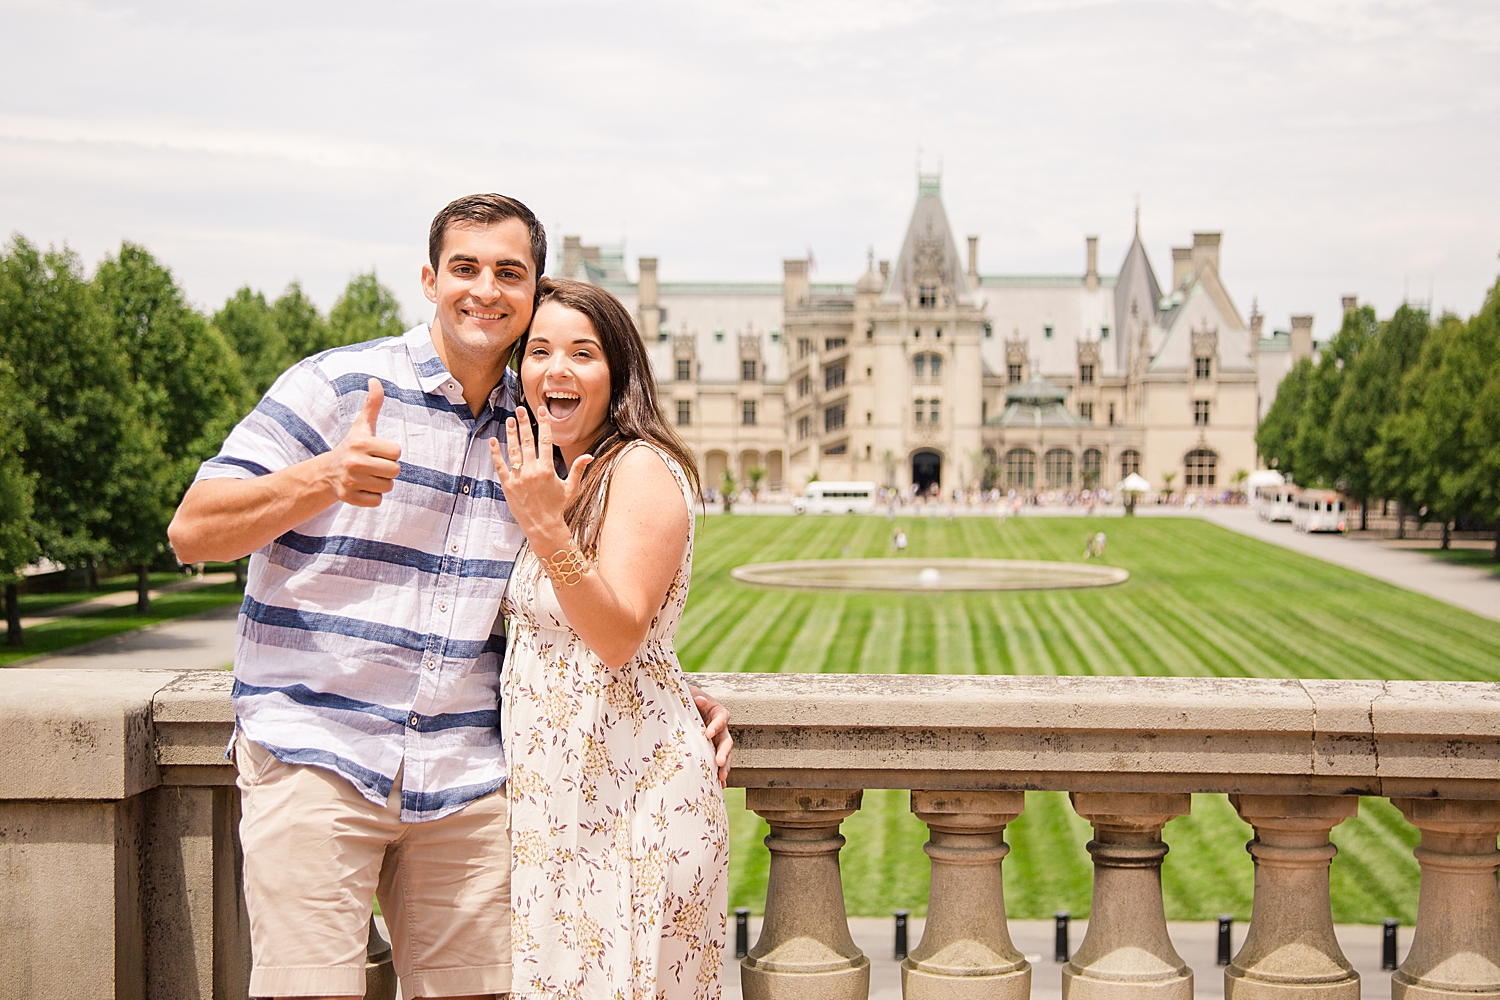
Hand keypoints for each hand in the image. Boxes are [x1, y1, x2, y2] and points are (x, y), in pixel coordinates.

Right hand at [326, 378, 401, 506]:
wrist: (328, 472)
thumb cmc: (352, 446)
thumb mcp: (362, 425)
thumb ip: (372, 404)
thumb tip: (375, 380)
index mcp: (361, 443)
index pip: (397, 452)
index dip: (390, 452)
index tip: (376, 451)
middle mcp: (355, 463)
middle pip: (395, 471)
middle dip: (387, 469)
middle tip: (373, 465)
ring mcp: (351, 482)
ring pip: (388, 487)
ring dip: (381, 483)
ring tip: (367, 476)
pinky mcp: (349, 499)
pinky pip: (377, 501)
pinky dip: (372, 497)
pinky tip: (362, 488)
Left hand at [490, 405, 593, 544]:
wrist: (542, 526)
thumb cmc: (558, 507)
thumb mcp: (571, 488)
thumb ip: (578, 469)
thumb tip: (590, 456)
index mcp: (548, 469)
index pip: (546, 440)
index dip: (543, 424)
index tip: (540, 411)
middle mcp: (532, 471)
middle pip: (528, 441)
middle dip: (524, 423)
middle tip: (520, 409)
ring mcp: (518, 477)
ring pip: (513, 450)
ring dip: (511, 434)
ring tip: (510, 420)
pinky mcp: (507, 485)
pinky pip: (500, 465)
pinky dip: (496, 453)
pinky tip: (493, 440)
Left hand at [690, 685, 732, 785]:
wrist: (676, 708)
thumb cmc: (683, 699)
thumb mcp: (687, 694)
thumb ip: (694, 696)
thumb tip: (701, 700)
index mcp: (716, 711)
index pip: (722, 717)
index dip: (717, 726)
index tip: (708, 734)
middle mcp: (719, 728)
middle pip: (726, 740)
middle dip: (724, 752)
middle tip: (719, 763)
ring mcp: (715, 741)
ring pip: (725, 755)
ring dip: (725, 766)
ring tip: (721, 778)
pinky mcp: (709, 752)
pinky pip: (717, 764)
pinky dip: (718, 774)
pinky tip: (719, 786)